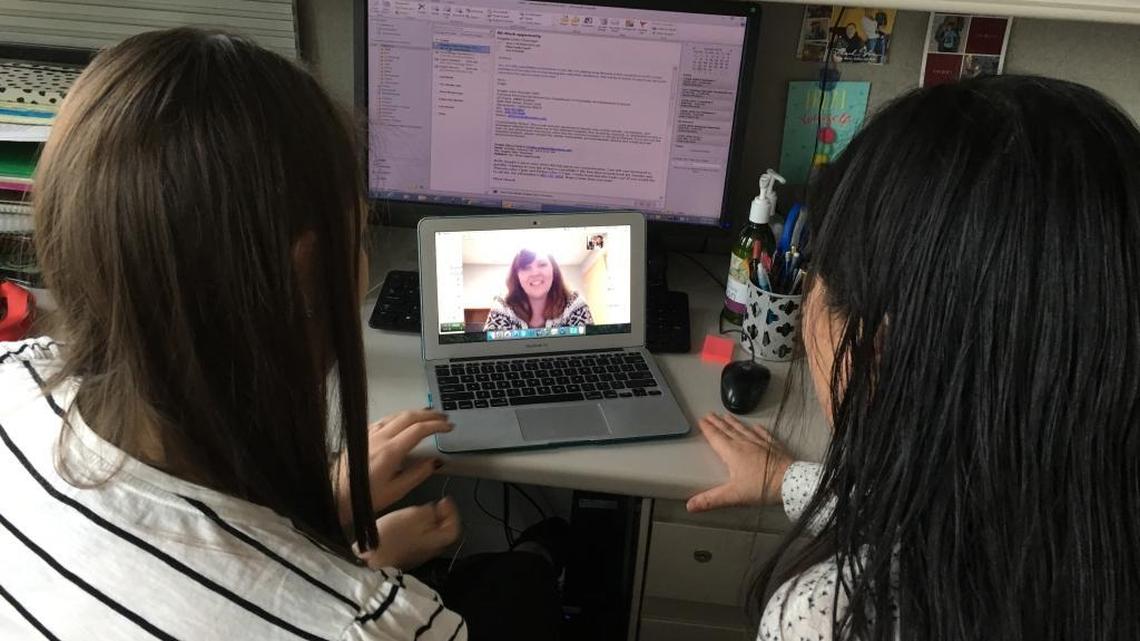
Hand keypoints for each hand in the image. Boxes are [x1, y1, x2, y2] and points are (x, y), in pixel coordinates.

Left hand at [335, 410, 453, 526]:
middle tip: (443, 418)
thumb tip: (435, 462)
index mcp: (390, 451)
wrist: (332, 497)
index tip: (449, 427)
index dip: (437, 426)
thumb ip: (418, 474)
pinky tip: (402, 420)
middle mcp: (379, 438)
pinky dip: (399, 416)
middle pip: (408, 416)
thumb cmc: (363, 498)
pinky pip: (384, 420)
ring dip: (415, 412)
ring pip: (396, 415)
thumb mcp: (396, 491)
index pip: (419, 430)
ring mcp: (368, 435)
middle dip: (429, 415)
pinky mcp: (360, 436)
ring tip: (428, 415)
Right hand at [358, 498, 461, 570]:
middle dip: (439, 516)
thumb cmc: (392, 536)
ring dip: (426, 522)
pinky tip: (405, 522)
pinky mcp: (404, 556)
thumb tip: (435, 510)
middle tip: (433, 504)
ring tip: (418, 511)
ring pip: (429, 535)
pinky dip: (415, 529)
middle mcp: (431, 551)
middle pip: (442, 532)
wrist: (369, 559)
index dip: (452, 512)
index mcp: (437, 541)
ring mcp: (417, 555)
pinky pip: (416, 540)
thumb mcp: (414, 515)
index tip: (444, 500)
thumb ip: (429, 511)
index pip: (454, 527)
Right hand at [686, 413, 792, 512]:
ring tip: (727, 416)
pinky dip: (757, 429)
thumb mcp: (733, 495)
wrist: (790, 482)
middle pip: (727, 430)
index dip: (707, 429)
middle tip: (710, 415)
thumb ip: (711, 499)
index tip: (702, 421)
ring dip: (733, 422)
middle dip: (717, 422)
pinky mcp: (773, 446)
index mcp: (732, 452)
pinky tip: (756, 426)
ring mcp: (760, 443)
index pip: (716, 437)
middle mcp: (745, 444)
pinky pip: (763, 434)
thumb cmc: (763, 487)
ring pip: (743, 429)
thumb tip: (691, 505)